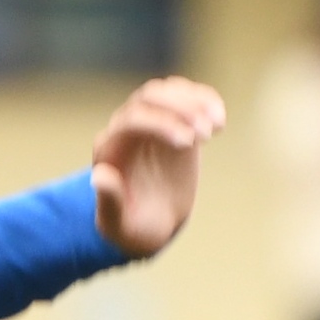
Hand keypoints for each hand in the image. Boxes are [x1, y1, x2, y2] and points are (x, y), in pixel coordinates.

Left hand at [88, 75, 223, 258]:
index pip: (132, 119)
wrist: (151, 224)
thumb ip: (109, 203)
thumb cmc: (132, 228)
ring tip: (217, 125)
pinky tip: (220, 121)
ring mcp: (152, 121)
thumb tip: (99, 175)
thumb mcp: (118, 225)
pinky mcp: (175, 121)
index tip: (189, 142)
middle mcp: (128, 128)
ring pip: (170, 92)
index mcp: (111, 148)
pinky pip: (188, 98)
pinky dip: (206, 101)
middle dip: (180, 109)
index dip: (161, 123)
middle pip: (150, 97)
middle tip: (206, 133)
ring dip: (195, 101)